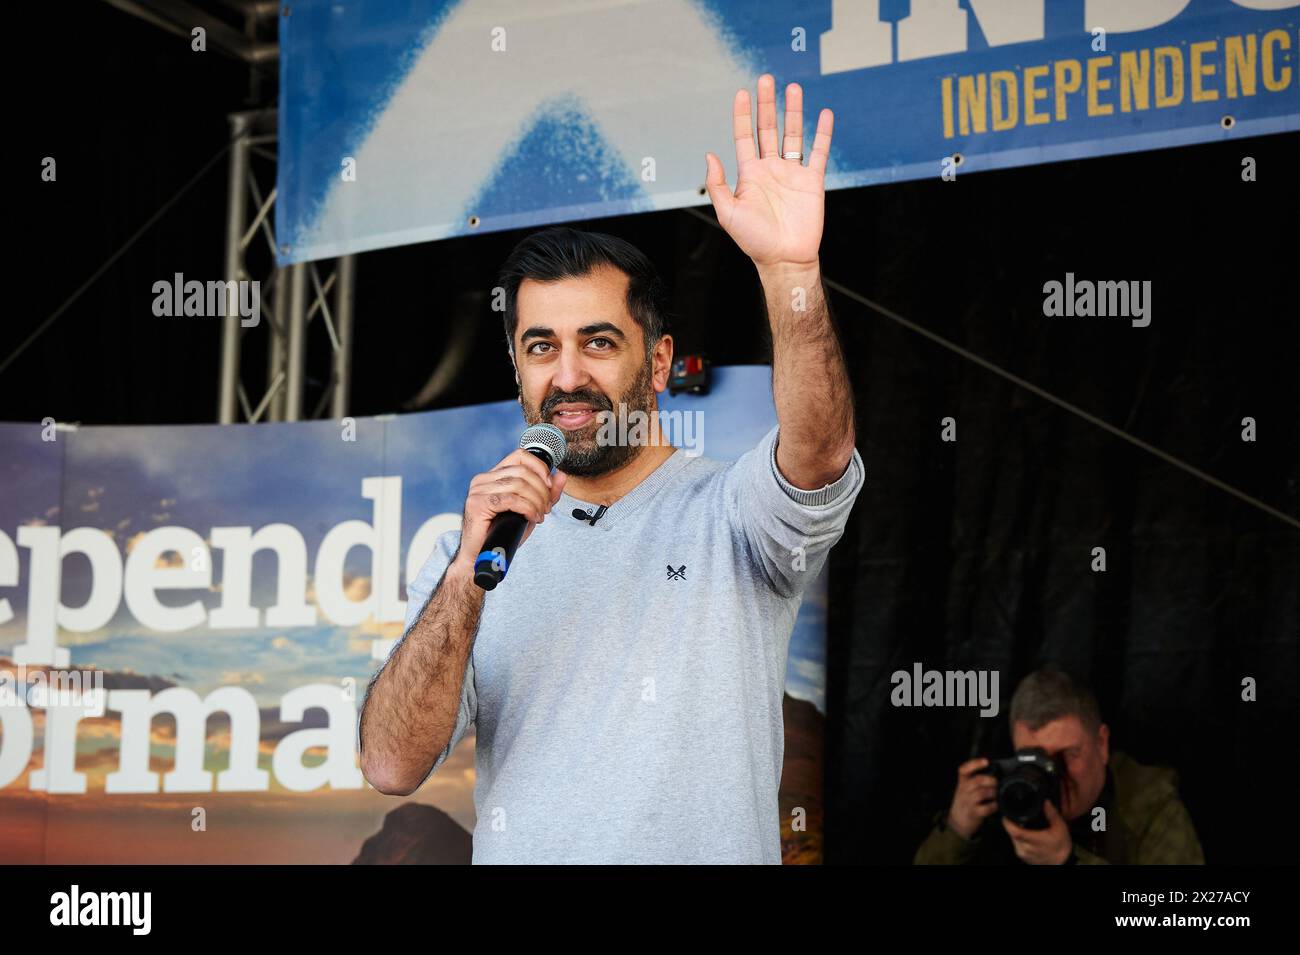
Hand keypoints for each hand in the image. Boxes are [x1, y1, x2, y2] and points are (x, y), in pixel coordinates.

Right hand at [451, 450, 566, 575]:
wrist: (481, 557)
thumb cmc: (503, 534)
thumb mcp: (530, 510)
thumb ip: (546, 493)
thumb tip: (562, 476)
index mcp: (493, 476)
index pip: (520, 456)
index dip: (539, 467)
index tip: (549, 486)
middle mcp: (483, 479)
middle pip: (522, 472)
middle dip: (541, 490)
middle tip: (546, 508)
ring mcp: (478, 490)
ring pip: (519, 485)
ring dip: (536, 501)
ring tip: (539, 515)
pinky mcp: (477, 504)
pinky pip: (511, 499)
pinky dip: (528, 508)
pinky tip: (532, 518)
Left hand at [704, 74, 832, 268]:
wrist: (784, 259)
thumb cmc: (753, 240)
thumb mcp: (728, 213)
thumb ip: (718, 184)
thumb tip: (709, 155)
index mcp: (750, 174)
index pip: (745, 137)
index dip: (742, 115)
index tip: (741, 93)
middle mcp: (771, 169)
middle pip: (769, 129)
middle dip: (767, 104)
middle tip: (767, 79)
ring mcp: (792, 173)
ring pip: (793, 135)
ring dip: (793, 112)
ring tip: (793, 89)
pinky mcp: (812, 181)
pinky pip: (819, 153)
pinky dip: (822, 134)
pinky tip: (823, 114)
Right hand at [947, 757, 998, 839]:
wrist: (958, 820)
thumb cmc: (966, 801)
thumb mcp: (965, 787)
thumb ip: (975, 779)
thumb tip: (996, 772)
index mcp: (962, 781)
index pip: (964, 769)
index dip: (975, 764)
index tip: (986, 761)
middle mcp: (964, 790)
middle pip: (978, 780)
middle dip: (991, 780)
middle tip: (997, 782)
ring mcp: (968, 802)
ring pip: (983, 793)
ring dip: (994, 793)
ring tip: (997, 794)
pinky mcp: (974, 813)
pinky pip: (987, 808)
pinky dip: (994, 806)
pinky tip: (996, 805)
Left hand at [1003, 799, 1072, 864]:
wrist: (1062, 861)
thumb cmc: (1061, 845)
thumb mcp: (1060, 827)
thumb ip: (1051, 814)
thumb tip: (1046, 802)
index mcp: (1035, 841)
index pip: (1015, 832)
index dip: (1008, 822)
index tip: (1007, 815)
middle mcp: (1027, 849)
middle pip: (1011, 833)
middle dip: (1012, 824)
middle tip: (1017, 818)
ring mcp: (1024, 854)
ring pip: (1012, 839)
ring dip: (1014, 831)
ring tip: (1022, 826)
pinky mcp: (1022, 857)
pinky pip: (1015, 844)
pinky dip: (1018, 838)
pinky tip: (1026, 834)